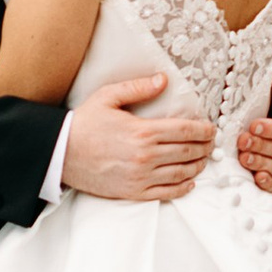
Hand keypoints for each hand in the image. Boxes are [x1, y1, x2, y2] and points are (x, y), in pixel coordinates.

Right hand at [61, 71, 213, 203]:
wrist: (60, 153)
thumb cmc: (84, 124)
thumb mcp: (108, 97)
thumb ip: (138, 88)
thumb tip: (163, 79)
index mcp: (143, 131)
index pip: (185, 130)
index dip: (203, 130)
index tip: (210, 129)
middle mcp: (146, 156)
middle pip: (188, 152)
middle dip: (204, 147)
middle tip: (211, 144)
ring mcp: (141, 176)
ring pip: (181, 173)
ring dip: (197, 166)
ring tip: (203, 160)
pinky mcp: (134, 191)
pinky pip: (166, 192)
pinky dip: (183, 188)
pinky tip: (189, 182)